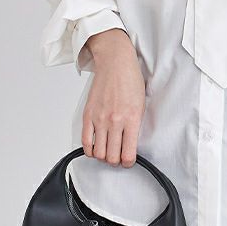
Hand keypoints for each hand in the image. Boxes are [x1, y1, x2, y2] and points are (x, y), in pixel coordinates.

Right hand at [81, 31, 145, 167]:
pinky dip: (90, 149)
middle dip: (116, 161)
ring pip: (98, 153)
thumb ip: (135, 125)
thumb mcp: (141, 104)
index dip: (128, 162)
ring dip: (103, 156)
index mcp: (131, 119)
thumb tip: (130, 144)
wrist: (115, 62)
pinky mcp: (88, 115)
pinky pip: (85, 141)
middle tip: (118, 156)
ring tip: (108, 151)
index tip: (128, 161)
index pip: (128, 154)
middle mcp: (115, 121)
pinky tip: (95, 147)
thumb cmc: (130, 80)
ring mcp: (100, 119)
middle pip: (112, 157)